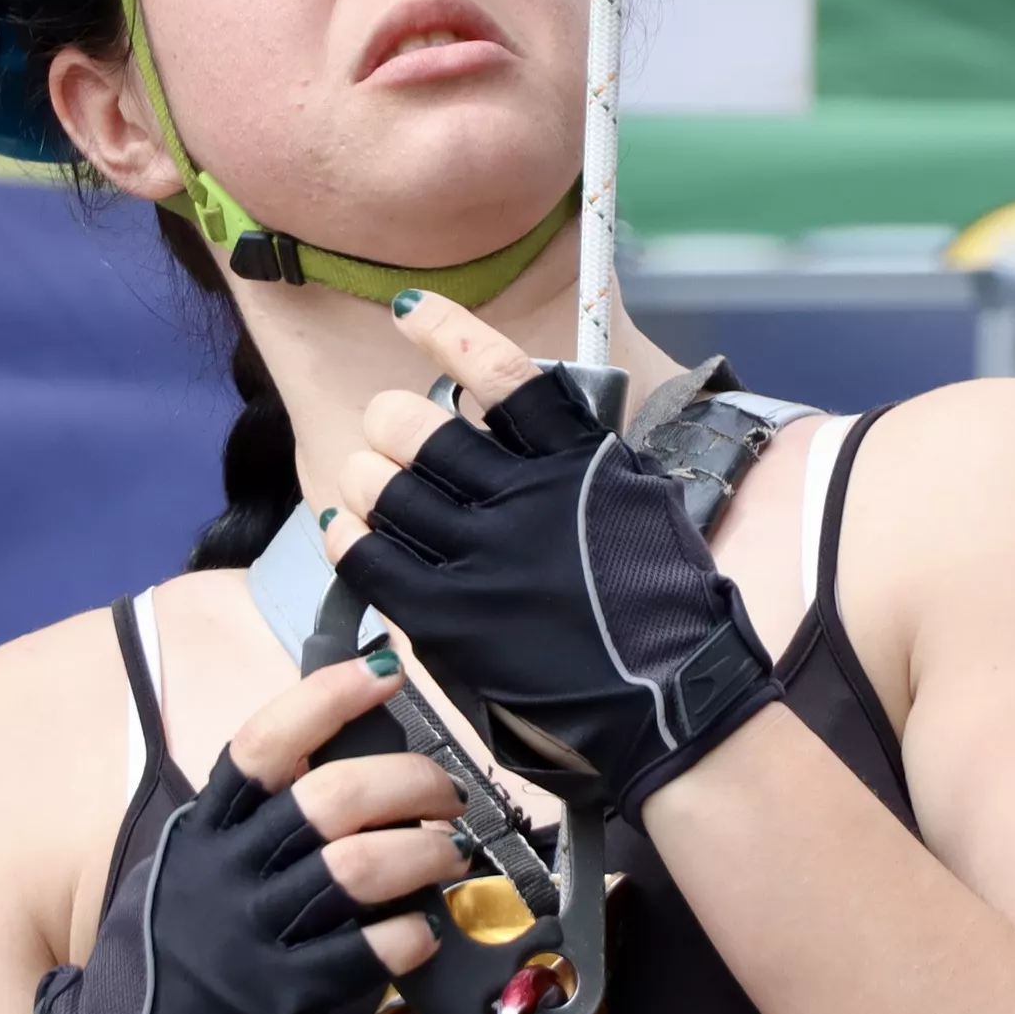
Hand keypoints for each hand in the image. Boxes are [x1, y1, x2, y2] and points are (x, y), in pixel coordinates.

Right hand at [17, 652, 462, 1013]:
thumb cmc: (155, 976)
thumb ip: (232, 841)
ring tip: (449, 859)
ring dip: (425, 855)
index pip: (262, 745)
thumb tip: (318, 788)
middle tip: (447, 794)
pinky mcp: (276, 1001)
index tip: (381, 672)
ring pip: (359, 868)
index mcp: (196, 837)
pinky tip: (423, 934)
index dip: (324, 699)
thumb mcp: (174, 887)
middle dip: (408, 782)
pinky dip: (409, 935)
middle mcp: (221, 876)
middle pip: (329, 799)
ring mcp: (249, 938)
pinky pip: (364, 953)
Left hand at [321, 293, 782, 819]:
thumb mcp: (640, 505)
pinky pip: (370, 557)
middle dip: (392, 422)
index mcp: (578, 461)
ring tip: (368, 482)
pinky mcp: (450, 619)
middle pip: (418, 430)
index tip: (409, 310)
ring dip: (366, 475)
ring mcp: (484, 559)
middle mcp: (526, 498)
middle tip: (391, 434)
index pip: (501, 374)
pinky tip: (343, 525)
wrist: (671, 703)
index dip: (448, 332)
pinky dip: (347, 533)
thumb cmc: (667, 612)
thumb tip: (527, 426)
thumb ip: (583, 462)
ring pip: (385, 488)